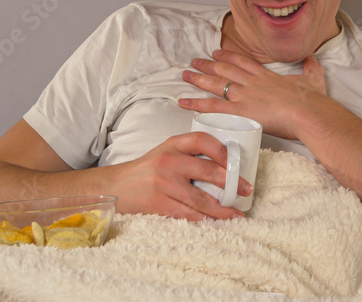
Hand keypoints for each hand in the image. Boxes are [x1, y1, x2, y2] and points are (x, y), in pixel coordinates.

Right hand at [109, 131, 251, 220]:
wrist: (116, 187)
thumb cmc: (147, 170)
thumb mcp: (165, 152)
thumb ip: (189, 154)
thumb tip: (225, 164)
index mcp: (172, 145)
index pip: (202, 140)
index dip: (223, 151)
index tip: (237, 163)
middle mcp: (168, 162)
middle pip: (207, 171)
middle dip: (231, 182)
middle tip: (245, 190)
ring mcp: (163, 184)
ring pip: (201, 198)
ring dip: (223, 208)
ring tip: (236, 213)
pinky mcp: (159, 204)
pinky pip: (188, 214)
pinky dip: (205, 219)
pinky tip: (217, 221)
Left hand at [178, 49, 330, 139]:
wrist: (308, 112)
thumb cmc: (312, 100)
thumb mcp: (313, 79)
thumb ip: (311, 68)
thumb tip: (313, 58)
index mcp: (267, 76)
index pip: (243, 62)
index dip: (229, 55)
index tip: (217, 52)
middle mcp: (252, 83)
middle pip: (225, 70)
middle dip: (208, 65)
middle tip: (195, 61)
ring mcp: (244, 95)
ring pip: (216, 84)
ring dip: (199, 79)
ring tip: (185, 75)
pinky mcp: (240, 111)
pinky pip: (213, 107)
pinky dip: (196, 103)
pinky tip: (184, 101)